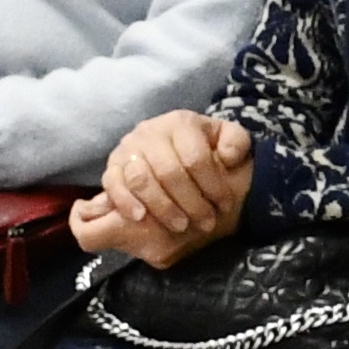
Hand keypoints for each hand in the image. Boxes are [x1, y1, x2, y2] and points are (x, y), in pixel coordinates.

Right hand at [74, 110, 249, 269]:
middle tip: (205, 223)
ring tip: (180, 225)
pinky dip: (125, 201)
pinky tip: (141, 217)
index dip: (212, 186)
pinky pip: (112, 184)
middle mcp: (150, 131)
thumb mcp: (228, 139)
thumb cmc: (206, 148)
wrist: (179, 150)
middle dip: (191, 203)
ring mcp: (128, 148)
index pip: (196, 158)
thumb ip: (236, 142)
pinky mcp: (112, 166)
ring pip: (141, 179)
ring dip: (162, 207)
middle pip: (169, 172)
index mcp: (181, 122)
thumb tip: (227, 156)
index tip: (224, 205)